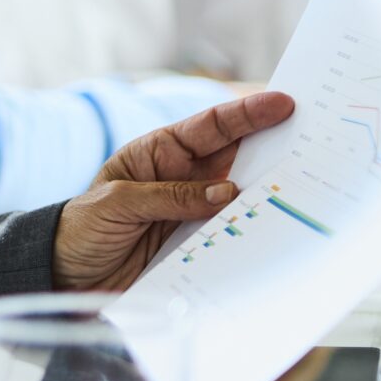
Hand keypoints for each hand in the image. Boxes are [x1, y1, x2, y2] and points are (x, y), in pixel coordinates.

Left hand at [54, 91, 295, 290]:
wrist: (64, 277)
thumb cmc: (80, 228)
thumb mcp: (116, 204)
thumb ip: (169, 196)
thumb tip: (228, 194)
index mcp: (160, 154)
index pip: (211, 126)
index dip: (248, 114)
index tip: (284, 103)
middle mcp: (185, 179)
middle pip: (238, 158)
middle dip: (276, 147)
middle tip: (316, 140)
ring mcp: (195, 213)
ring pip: (243, 198)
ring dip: (271, 193)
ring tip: (309, 186)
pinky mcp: (199, 247)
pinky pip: (233, 236)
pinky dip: (256, 234)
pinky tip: (280, 233)